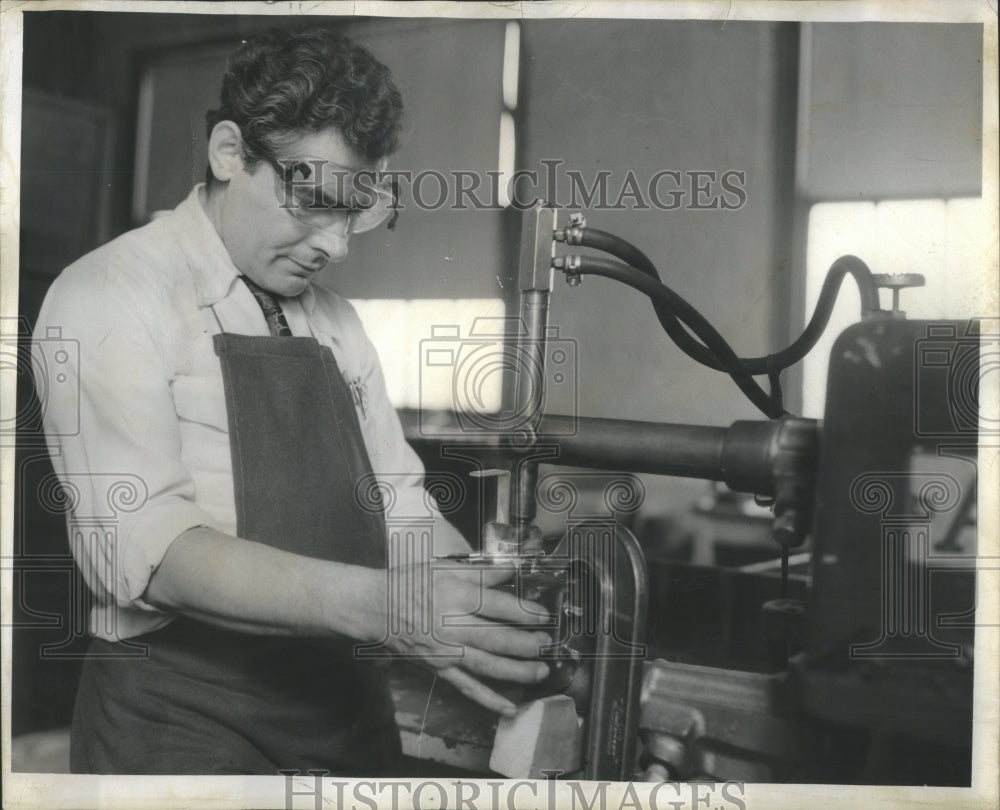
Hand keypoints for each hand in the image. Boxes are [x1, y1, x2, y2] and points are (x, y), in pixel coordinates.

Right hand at [358, 560, 552, 714]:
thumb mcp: (445, 567)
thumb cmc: (411, 583)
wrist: (376, 608)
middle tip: (548, 645)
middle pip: (498, 639)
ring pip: (488, 666)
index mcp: (457, 597)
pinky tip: (511, 708)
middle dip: (528, 644)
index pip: (499, 607)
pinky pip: (468, 688)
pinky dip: (490, 700)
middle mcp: (454, 627)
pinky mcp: (440, 669)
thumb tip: (513, 568)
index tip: (545, 616)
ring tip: (541, 672)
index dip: (526, 612)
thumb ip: (482, 571)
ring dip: (517, 672)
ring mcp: (447, 652)